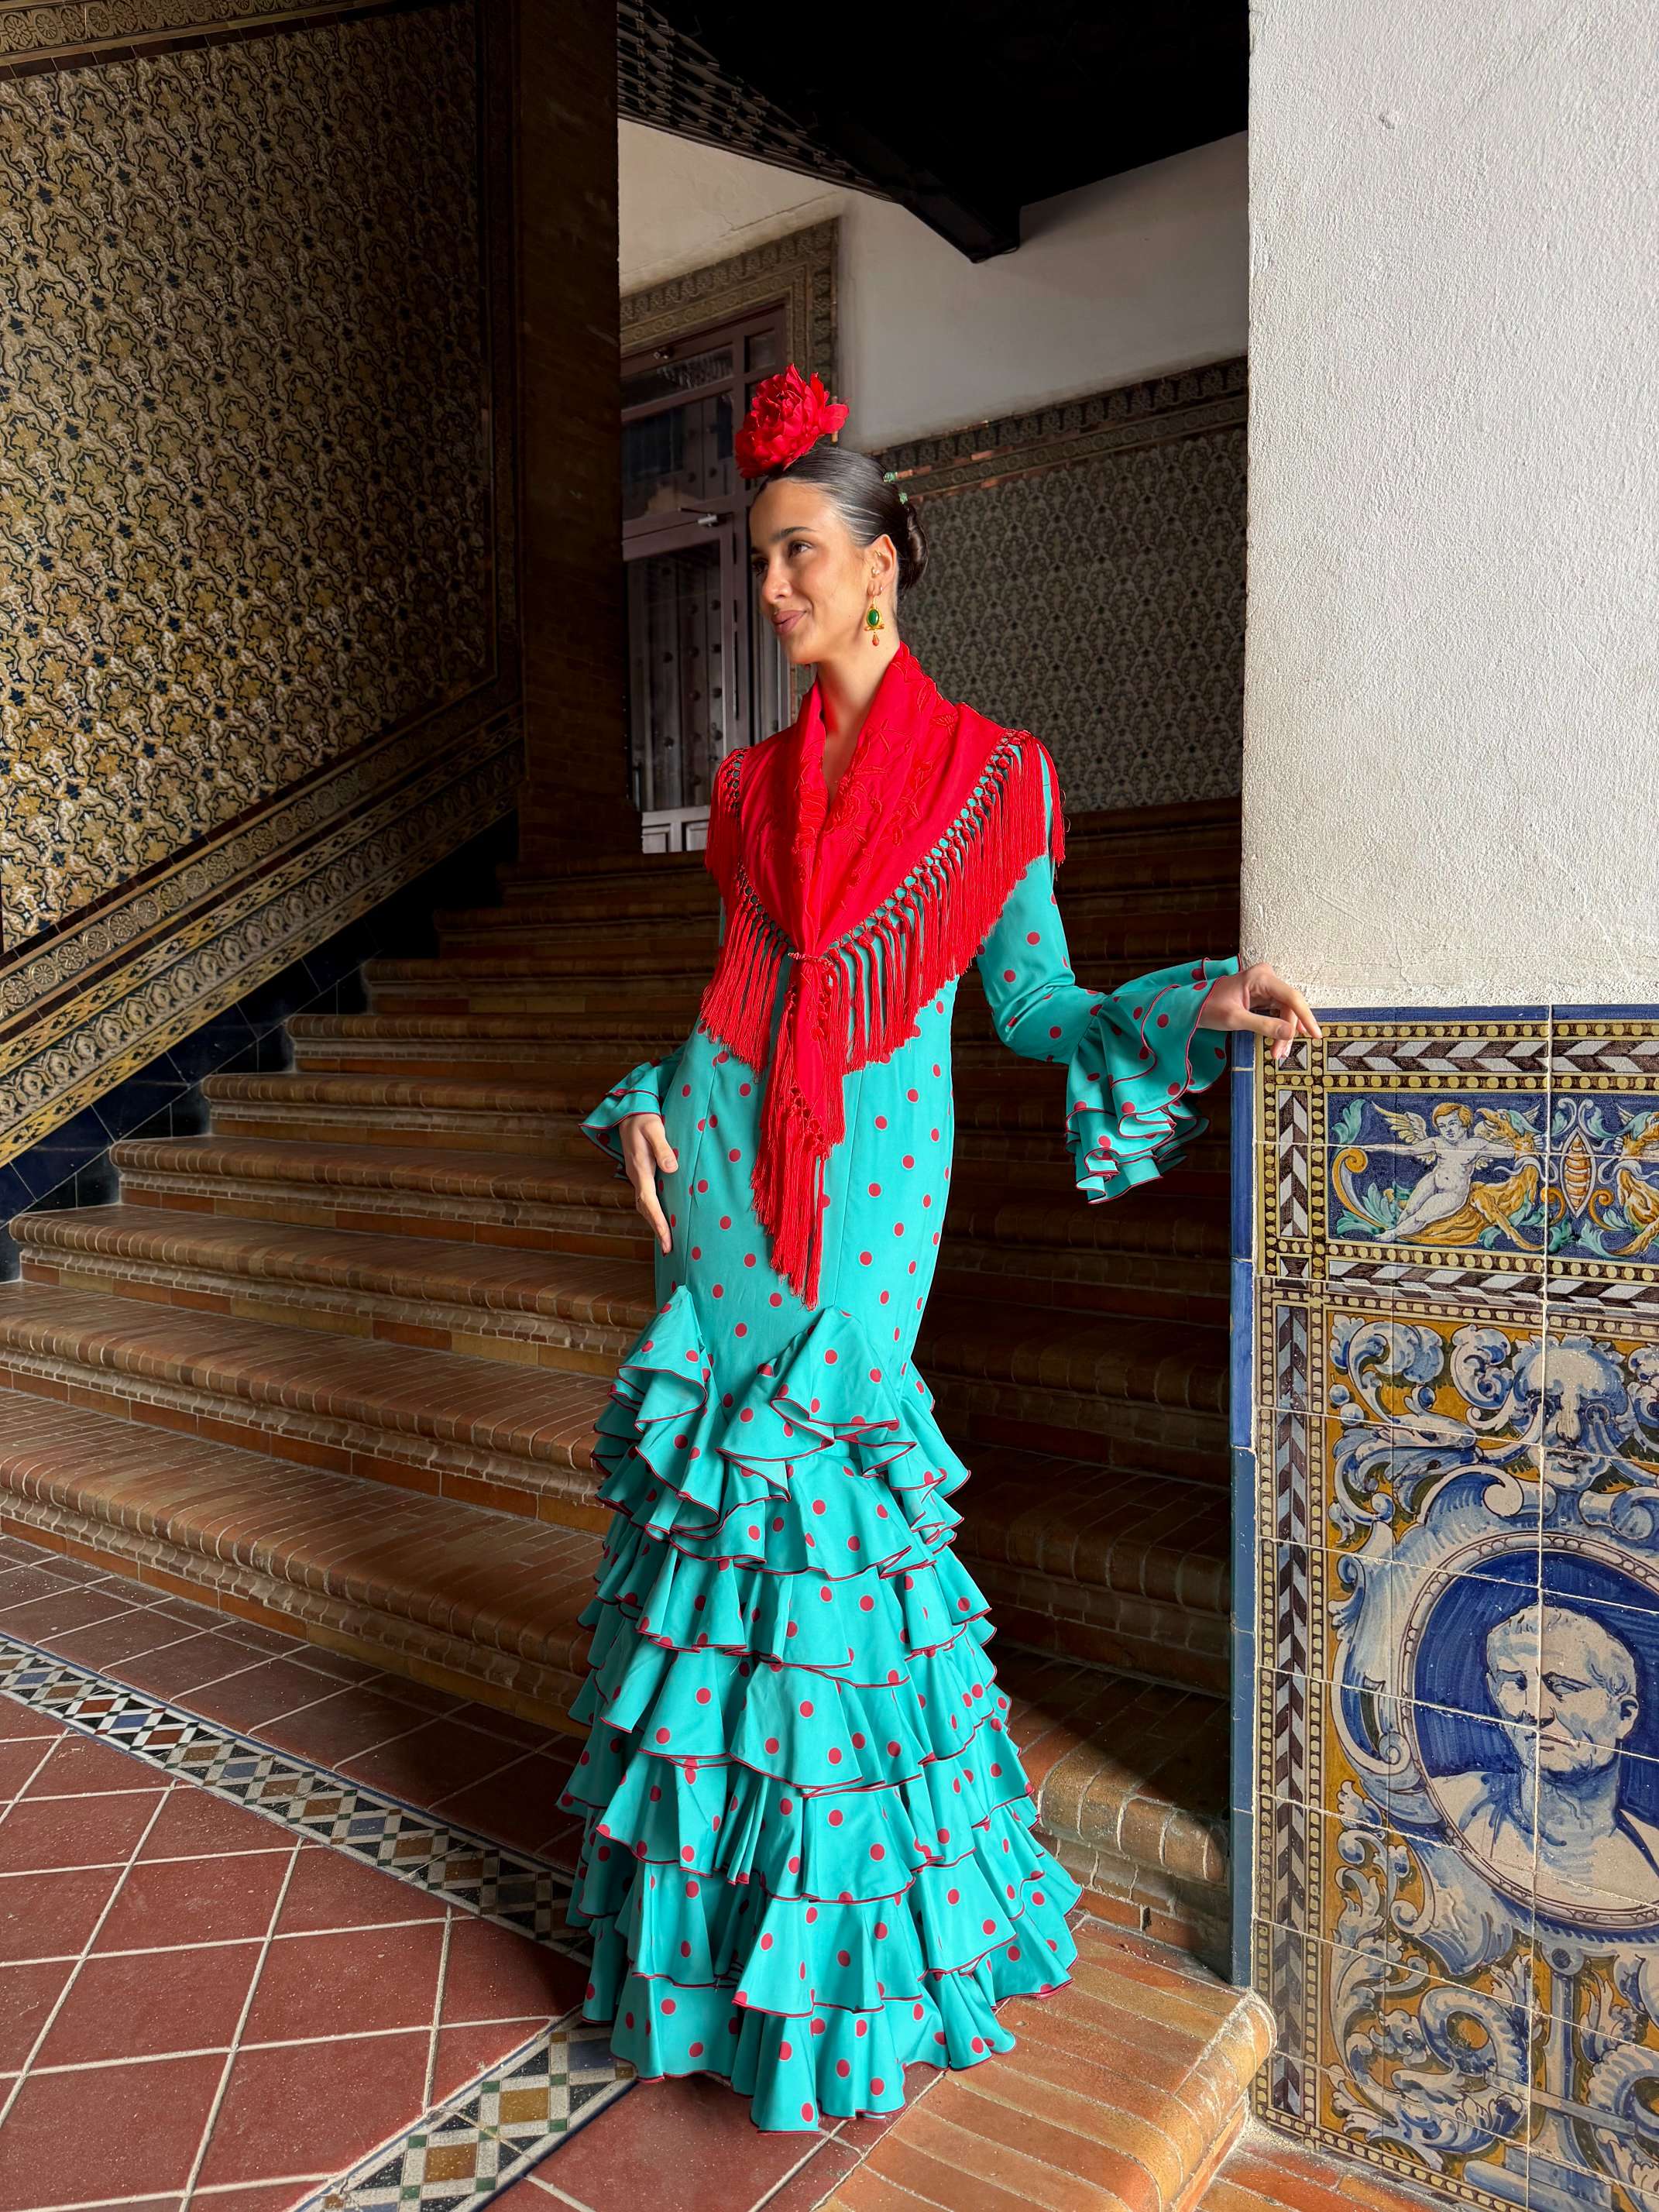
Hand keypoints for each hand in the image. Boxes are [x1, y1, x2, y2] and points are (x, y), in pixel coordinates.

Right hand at [619, 1111, 676, 1253]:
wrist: (630, 1112)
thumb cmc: (644, 1119)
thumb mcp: (655, 1129)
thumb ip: (663, 1149)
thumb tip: (672, 1170)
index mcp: (640, 1170)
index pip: (649, 1202)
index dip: (658, 1221)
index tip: (666, 1238)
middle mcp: (637, 1177)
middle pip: (645, 1209)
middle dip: (657, 1229)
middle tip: (669, 1249)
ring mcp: (637, 1176)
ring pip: (644, 1205)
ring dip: (654, 1222)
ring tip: (666, 1240)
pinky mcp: (641, 1173)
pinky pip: (646, 1198)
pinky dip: (653, 1211)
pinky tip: (662, 1217)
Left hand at [1197, 961, 1320, 1063]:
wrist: (1191, 1005)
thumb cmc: (1208, 1007)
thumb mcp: (1235, 1019)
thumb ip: (1264, 1025)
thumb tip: (1291, 1033)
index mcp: (1260, 977)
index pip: (1291, 997)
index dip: (1306, 1017)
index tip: (1315, 1035)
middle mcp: (1266, 977)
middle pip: (1289, 1006)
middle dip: (1287, 1031)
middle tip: (1280, 1054)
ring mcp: (1265, 986)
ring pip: (1285, 1011)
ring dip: (1283, 1033)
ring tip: (1278, 1053)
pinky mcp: (1263, 995)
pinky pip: (1277, 1012)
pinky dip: (1277, 1028)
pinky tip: (1277, 1043)